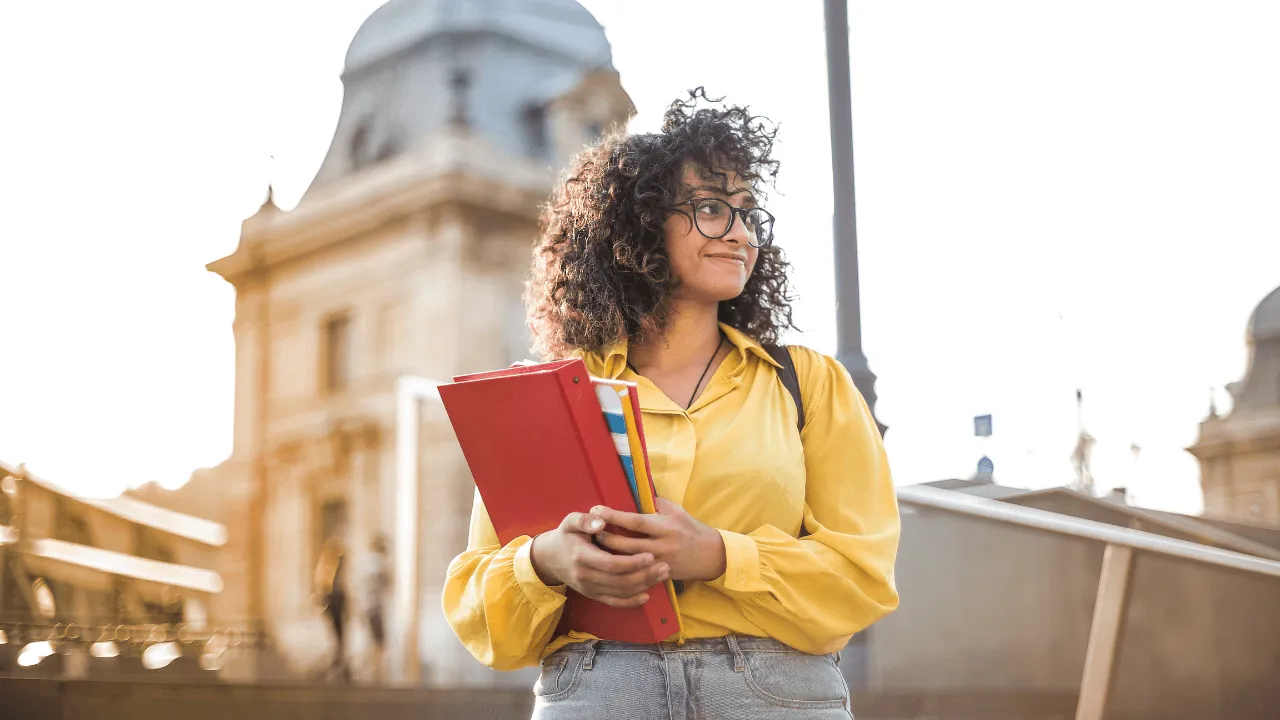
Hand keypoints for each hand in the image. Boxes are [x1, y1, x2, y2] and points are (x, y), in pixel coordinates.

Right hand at [530, 511, 669, 607]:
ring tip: (662, 575)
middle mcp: (585, 576)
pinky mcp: (592, 595)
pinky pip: (613, 602)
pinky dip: (631, 602)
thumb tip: (601, 521)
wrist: (549, 558)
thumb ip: (584, 520)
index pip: (611, 564)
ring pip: (620, 592)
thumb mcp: (570, 522)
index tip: (650, 555)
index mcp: (581, 556)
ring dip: (643, 586)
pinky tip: (646, 595)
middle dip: (644, 575)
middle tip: (664, 566)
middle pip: (619, 581)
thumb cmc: (565, 536)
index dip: (632, 562)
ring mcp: (589, 588)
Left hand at [593, 498, 726, 582]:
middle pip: (627, 544)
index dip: (614, 516)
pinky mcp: (660, 575)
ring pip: (628, 561)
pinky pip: (637, 574)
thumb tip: (635, 493)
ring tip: (595, 546)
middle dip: (606, 537)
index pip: (635, 521)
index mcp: (665, 527)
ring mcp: (660, 563)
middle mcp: (662, 546)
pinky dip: (622, 569)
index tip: (596, 509)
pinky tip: (609, 564)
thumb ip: (656, 503)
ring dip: (610, 554)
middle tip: (590, 530)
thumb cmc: (691, 529)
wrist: (710, 555)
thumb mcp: (676, 511)